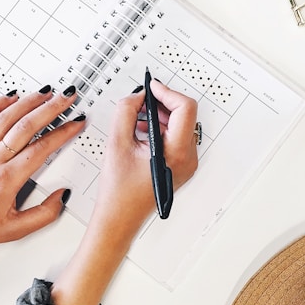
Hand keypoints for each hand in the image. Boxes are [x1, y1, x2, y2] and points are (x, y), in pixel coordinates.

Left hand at [0, 86, 84, 248]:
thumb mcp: (15, 231)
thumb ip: (44, 214)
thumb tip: (61, 196)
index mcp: (7, 180)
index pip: (41, 148)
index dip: (62, 133)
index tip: (75, 123)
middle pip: (26, 126)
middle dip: (51, 108)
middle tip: (67, 98)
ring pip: (6, 117)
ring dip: (29, 101)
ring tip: (46, 92)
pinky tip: (12, 96)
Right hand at [92, 79, 198, 232]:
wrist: (120, 217)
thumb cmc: (119, 192)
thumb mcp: (117, 143)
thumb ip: (126, 112)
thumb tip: (137, 96)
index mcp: (177, 153)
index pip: (185, 108)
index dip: (167, 92)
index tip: (152, 87)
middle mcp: (188, 159)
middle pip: (185, 115)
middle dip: (163, 103)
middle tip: (142, 99)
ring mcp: (186, 163)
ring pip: (180, 126)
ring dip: (160, 116)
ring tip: (138, 118)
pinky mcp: (180, 165)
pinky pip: (176, 138)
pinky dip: (160, 128)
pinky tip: (142, 131)